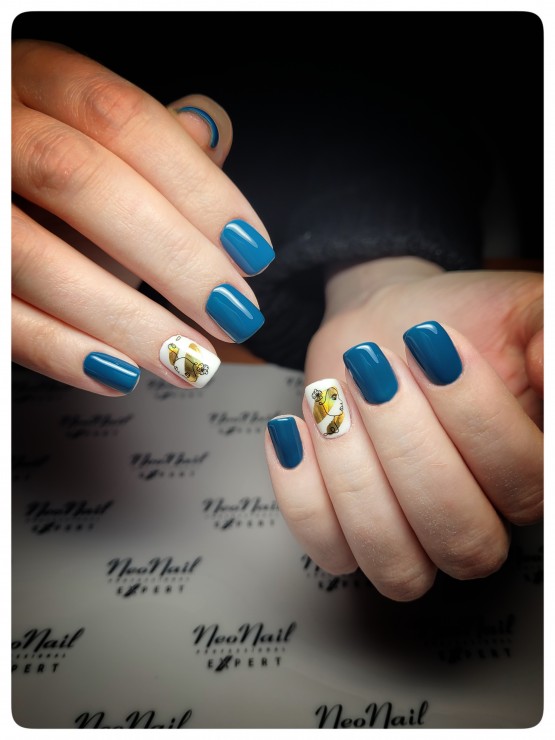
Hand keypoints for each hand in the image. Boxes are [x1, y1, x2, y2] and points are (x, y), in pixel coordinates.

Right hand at [12, 40, 273, 394]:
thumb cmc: (46, 179)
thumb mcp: (95, 142)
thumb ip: (153, 139)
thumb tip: (210, 128)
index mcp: (37, 82)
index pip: (122, 119)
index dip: (197, 188)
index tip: (250, 251)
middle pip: (81, 181)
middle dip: (173, 256)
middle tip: (232, 312)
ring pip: (32, 256)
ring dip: (125, 318)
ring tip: (188, 359)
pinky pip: (1, 315)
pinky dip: (61, 350)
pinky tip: (121, 373)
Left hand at [265, 257, 542, 600]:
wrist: (384, 326)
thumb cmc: (453, 320)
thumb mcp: (518, 311)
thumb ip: (547, 341)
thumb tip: (550, 370)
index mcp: (526, 470)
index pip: (521, 480)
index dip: (474, 416)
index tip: (431, 346)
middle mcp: (476, 518)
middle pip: (459, 535)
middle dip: (406, 445)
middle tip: (373, 369)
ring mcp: (411, 537)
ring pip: (395, 561)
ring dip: (354, 477)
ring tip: (332, 400)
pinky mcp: (349, 534)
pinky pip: (329, 550)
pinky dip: (303, 493)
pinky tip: (297, 428)